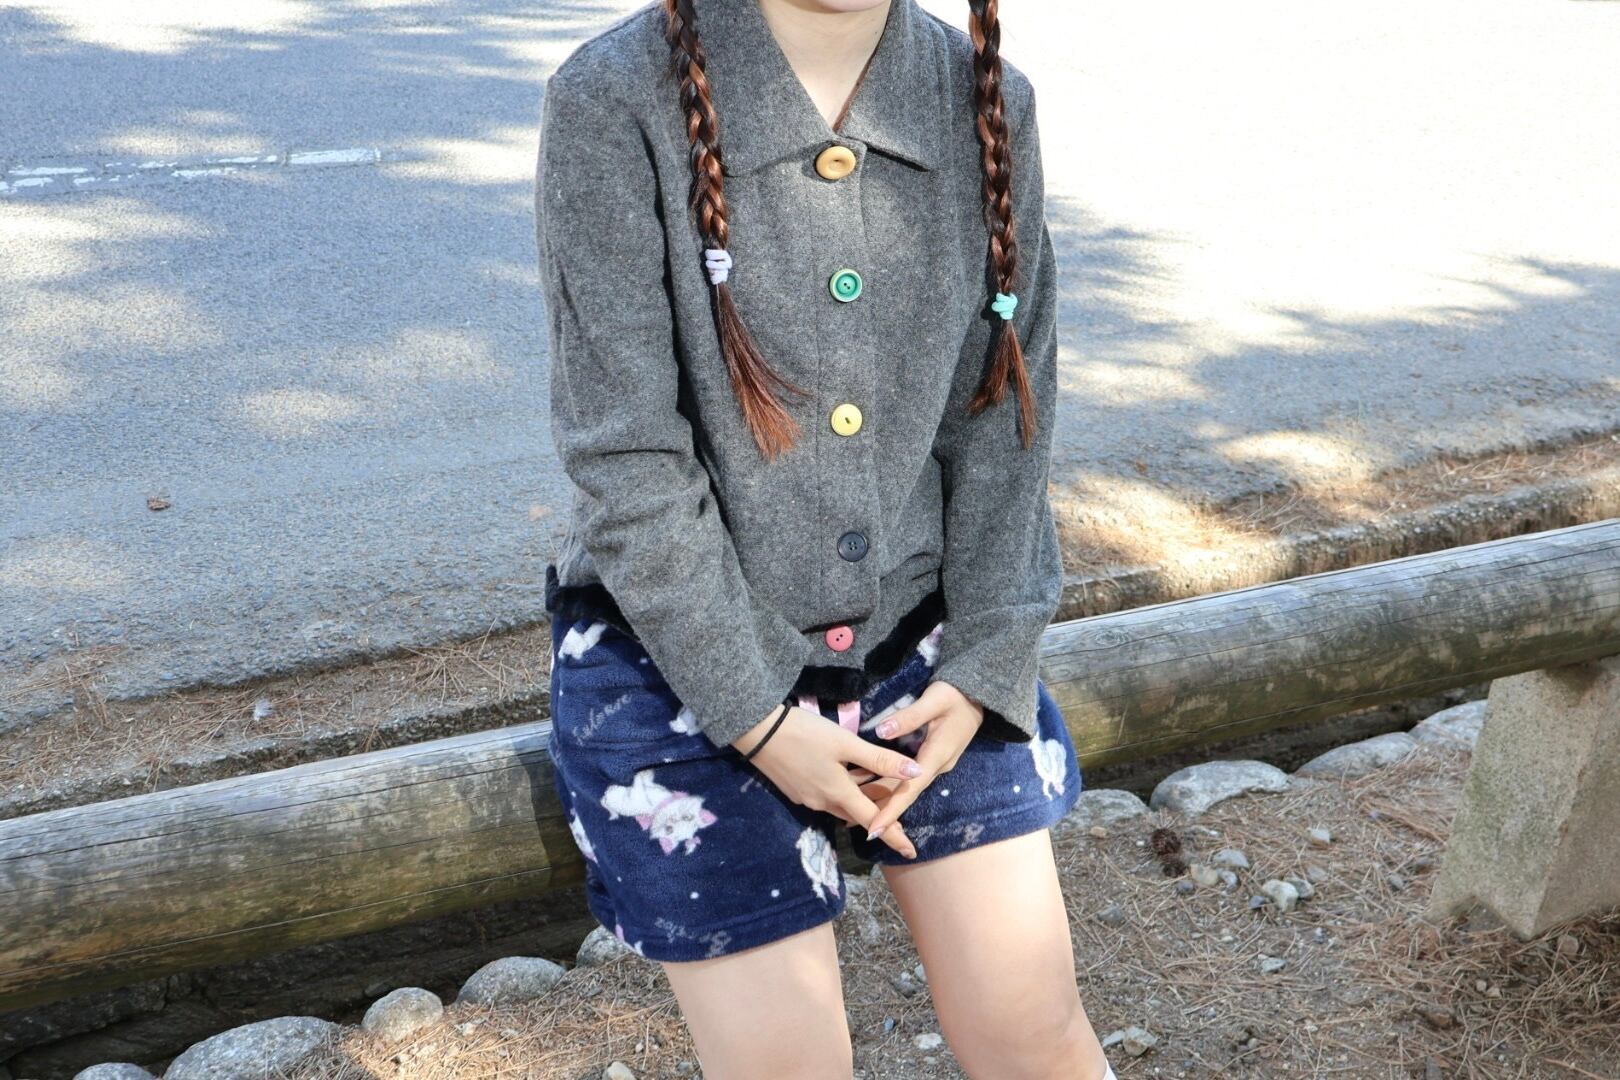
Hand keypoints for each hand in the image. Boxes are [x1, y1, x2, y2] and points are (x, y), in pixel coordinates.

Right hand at [731, 705, 922, 858]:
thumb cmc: (805, 734)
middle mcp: (823, 803)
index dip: (894, 836)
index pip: (874, 821)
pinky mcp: (796, 789)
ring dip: (860, 802)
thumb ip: (879, 759)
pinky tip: (847, 777)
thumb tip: (915, 773)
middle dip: (878, 815)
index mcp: (838, 794)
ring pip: (842, 805)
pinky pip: (827, 797)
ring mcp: (807, 797)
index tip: (910, 852)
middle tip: (898, 811)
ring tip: (878, 793)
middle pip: (858, 814)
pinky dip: (843, 792)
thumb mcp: (845, 743)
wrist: (757, 730)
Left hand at [858, 679, 984, 841]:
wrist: (978, 695)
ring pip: (906, 788)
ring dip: (884, 800)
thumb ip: (909, 717)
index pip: (910, 789)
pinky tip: (872, 789)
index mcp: (937, 756)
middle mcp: (937, 766)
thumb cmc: (956, 695)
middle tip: (855, 825)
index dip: (891, 810)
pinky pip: (909, 779)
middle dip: (883, 811)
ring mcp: (935, 765)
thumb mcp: (934, 700)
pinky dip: (890, 786)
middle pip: (906, 793)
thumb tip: (881, 732)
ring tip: (857, 812)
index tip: (874, 829)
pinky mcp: (931, 760)